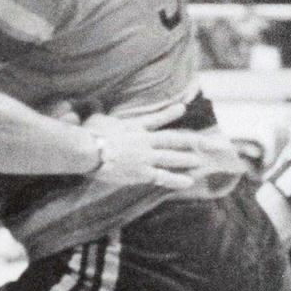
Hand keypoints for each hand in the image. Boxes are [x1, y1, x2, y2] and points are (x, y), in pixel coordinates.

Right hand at [85, 114, 247, 191]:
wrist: (89, 150)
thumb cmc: (87, 133)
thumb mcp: (96, 118)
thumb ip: (101, 115)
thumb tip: (91, 110)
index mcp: (133, 126)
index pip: (155, 118)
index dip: (169, 114)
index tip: (182, 109)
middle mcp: (144, 140)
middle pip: (171, 138)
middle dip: (188, 140)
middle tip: (203, 140)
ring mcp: (146, 157)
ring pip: (172, 157)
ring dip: (186, 158)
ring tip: (199, 161)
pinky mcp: (143, 173)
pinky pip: (164, 177)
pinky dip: (177, 179)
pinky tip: (189, 182)